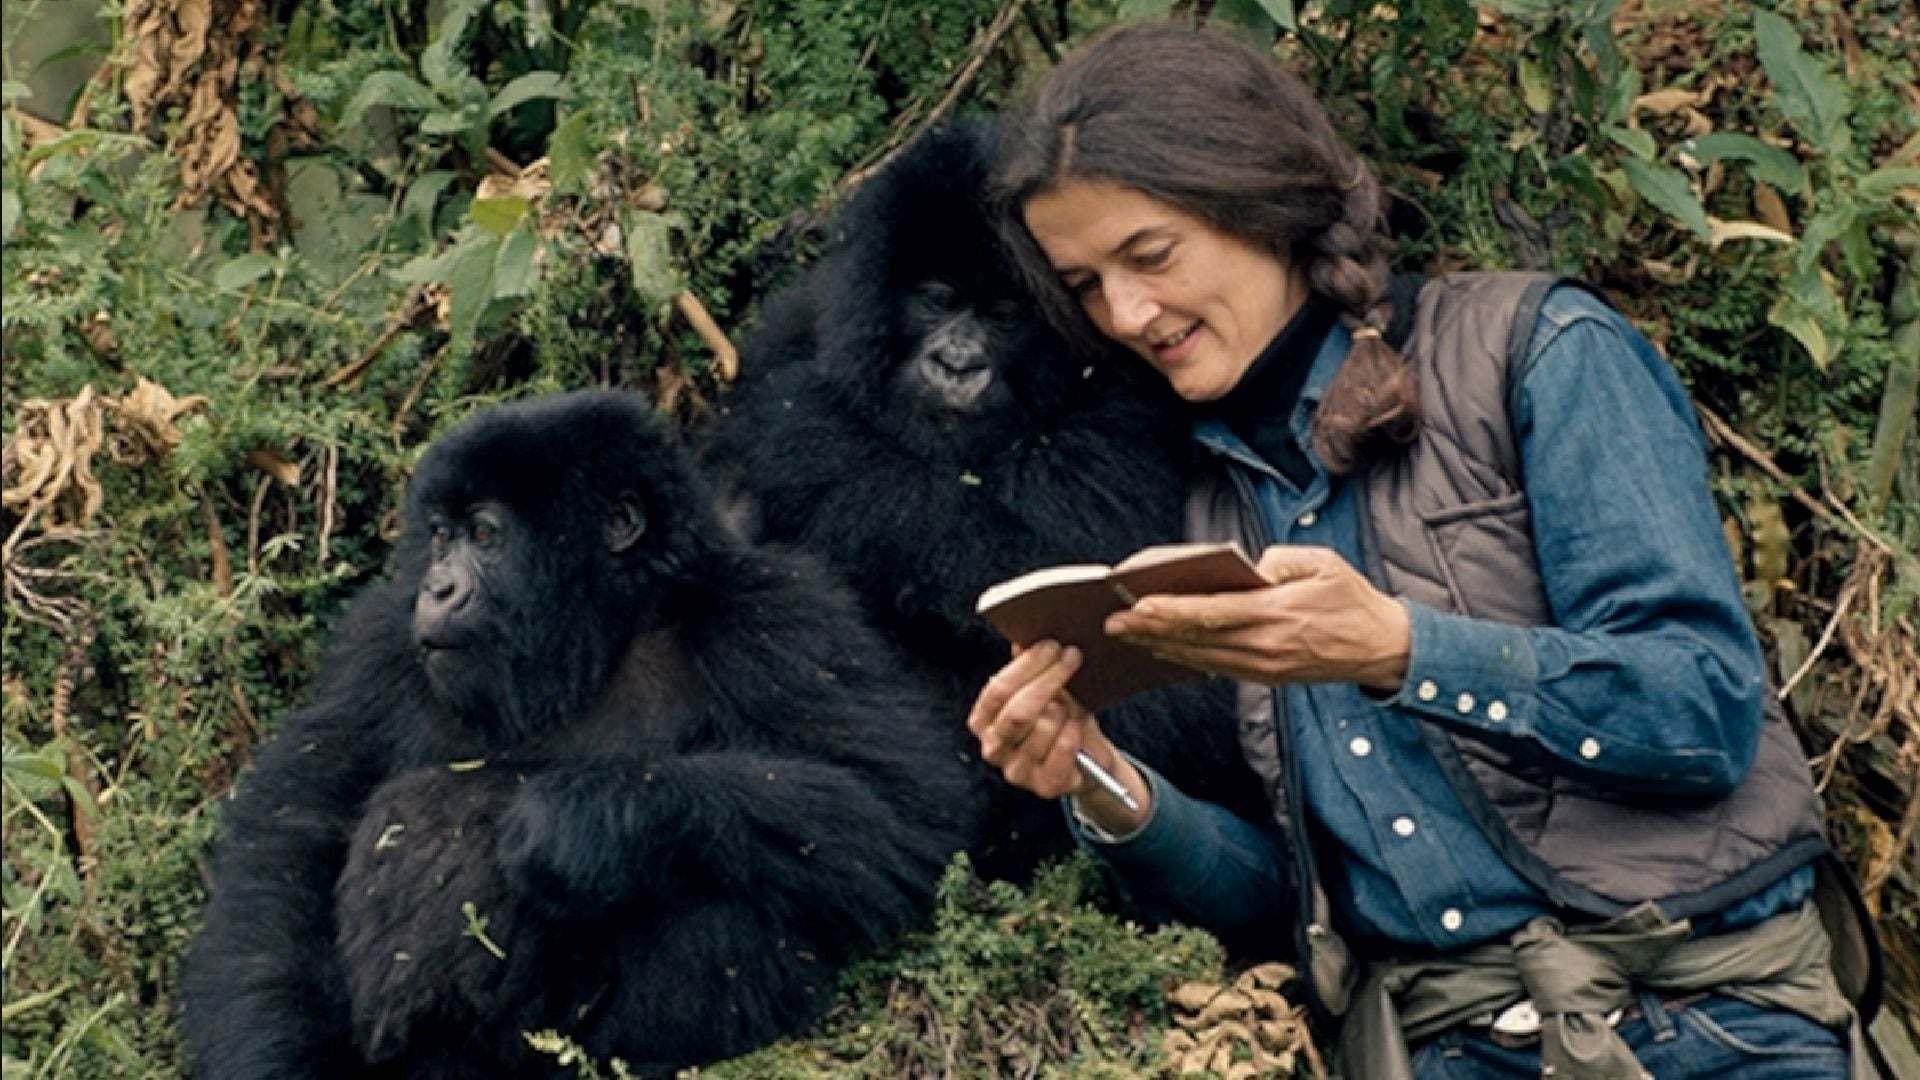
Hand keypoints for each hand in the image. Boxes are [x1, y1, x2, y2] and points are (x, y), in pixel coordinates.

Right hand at [965, 641, 1148, 828]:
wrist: (1088, 758)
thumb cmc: (1062, 718)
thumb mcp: (1047, 688)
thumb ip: (1031, 668)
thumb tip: (1022, 640)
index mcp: (984, 720)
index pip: (998, 690)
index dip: (1026, 666)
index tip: (1052, 645)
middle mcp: (993, 748)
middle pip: (1017, 711)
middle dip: (1048, 680)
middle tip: (1072, 657)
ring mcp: (1016, 771)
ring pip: (1040, 731)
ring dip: (1063, 711)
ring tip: (1073, 705)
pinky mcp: (1043, 787)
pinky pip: (1058, 757)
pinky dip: (1070, 737)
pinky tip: (1076, 727)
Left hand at [1105, 545, 1410, 690]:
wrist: (1383, 648)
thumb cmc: (1352, 599)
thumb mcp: (1323, 563)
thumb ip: (1280, 560)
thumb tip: (1244, 569)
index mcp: (1279, 613)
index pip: (1214, 612)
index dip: (1173, 610)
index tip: (1139, 604)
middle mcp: (1267, 645)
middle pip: (1198, 639)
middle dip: (1152, 630)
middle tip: (1113, 622)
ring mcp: (1265, 666)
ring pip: (1202, 657)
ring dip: (1161, 646)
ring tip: (1127, 635)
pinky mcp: (1267, 676)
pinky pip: (1217, 667)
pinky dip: (1186, 658)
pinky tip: (1163, 648)